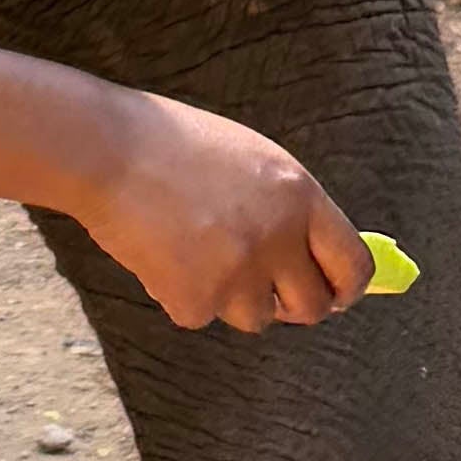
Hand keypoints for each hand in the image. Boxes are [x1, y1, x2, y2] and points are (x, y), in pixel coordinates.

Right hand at [77, 92, 380, 332]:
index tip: (333, 294)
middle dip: (291, 304)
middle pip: (311, 306)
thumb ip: (291, 207)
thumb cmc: (176, 144)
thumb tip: (320, 259)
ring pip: (254, 316)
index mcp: (299, 195)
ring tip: (194, 245)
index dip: (345, 286)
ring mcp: (237, 273)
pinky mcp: (196, 300)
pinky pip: (203, 315)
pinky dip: (183, 293)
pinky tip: (162, 251)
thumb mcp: (252, 158)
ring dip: (231, 294)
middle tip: (264, 286)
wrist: (108, 150)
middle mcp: (277, 238)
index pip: (352, 264)